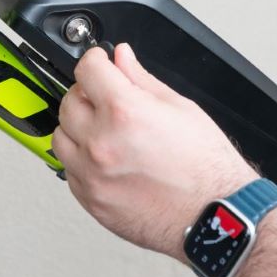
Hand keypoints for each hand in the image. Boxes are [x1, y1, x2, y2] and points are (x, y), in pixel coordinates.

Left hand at [51, 44, 257, 260]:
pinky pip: (69, 170)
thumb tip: (123, 58)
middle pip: (69, 102)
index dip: (95, 60)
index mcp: (124, 112)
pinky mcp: (91, 200)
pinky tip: (107, 159)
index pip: (87, 70)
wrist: (214, 217)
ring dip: (78, 127)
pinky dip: (81, 160)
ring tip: (105, 132)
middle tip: (107, 98)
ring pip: (61, 137)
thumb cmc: (206, 168)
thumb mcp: (180, 108)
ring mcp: (92, 175)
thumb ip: (141, 79)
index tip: (100, 62)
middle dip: (86, 93)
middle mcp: (101, 143)